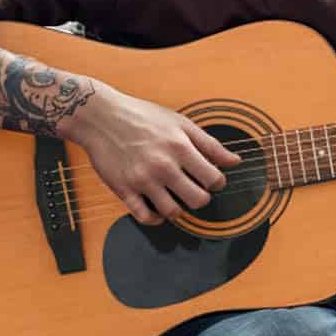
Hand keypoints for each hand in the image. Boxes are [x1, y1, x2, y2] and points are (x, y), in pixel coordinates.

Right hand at [65, 84, 242, 225]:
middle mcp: (162, 166)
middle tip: (195, 190)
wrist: (100, 116)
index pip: (214, 179)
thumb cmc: (142, 116)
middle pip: (198, 201)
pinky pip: (145, 217)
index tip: (211, 179)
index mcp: (179, 147)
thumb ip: (209, 144)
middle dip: (201, 198)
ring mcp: (142, 180)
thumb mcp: (180, 123)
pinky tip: (158, 208)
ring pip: (173, 213)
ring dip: (179, 209)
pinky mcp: (123, 189)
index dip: (217, 182)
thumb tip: (235, 161)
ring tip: (176, 197)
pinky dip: (156, 219)